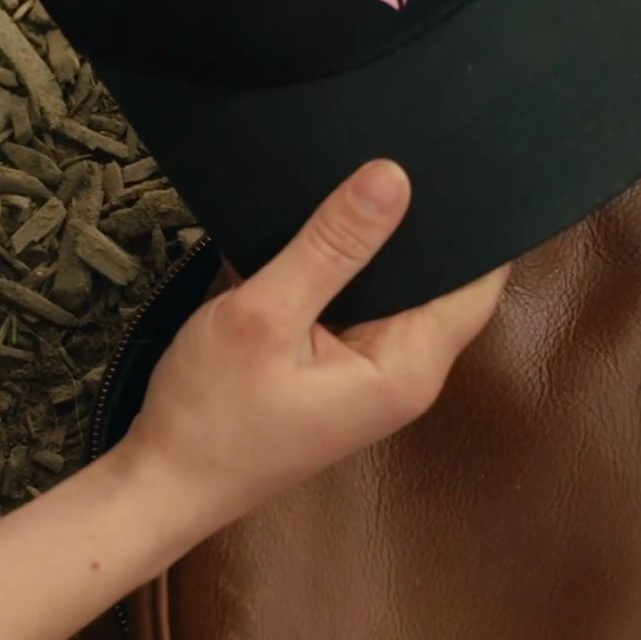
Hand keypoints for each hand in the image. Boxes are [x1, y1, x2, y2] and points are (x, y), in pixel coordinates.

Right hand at [121, 162, 507, 533]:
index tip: (455, 163)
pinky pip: (362, 304)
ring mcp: (373, 374)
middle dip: (424, 225)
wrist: (163, 484)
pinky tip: (318, 237)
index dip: (475, 223)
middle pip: (443, 282)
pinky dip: (346, 270)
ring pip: (399, 289)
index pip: (478, 282)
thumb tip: (391, 178)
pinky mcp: (341, 371)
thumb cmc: (209, 417)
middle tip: (395, 154)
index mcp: (406, 368)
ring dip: (378, 246)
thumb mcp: (264, 315)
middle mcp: (404, 374)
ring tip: (354, 183)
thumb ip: (330, 247)